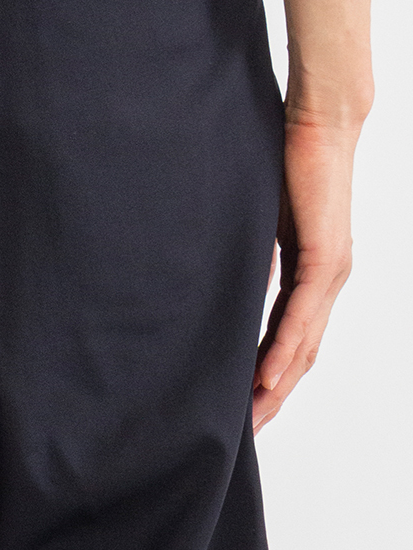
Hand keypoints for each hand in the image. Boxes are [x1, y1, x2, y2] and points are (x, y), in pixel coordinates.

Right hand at [251, 113, 362, 433]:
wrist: (320, 119)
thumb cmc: (288, 158)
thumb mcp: (259, 217)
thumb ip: (249, 251)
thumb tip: (218, 274)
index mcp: (313, 271)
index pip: (291, 335)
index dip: (269, 373)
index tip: (243, 402)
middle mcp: (328, 279)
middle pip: (300, 353)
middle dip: (273, 394)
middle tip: (245, 429)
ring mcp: (331, 271)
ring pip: (304, 344)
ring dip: (277, 385)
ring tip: (251, 416)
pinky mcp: (325, 256)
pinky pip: (301, 315)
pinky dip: (283, 349)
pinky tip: (265, 377)